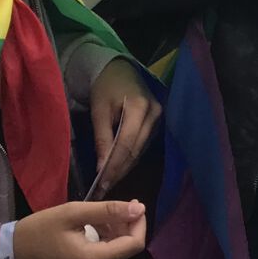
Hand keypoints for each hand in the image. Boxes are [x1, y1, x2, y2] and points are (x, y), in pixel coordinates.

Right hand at [12, 200, 147, 258]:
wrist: (6, 257)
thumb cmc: (37, 231)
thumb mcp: (72, 213)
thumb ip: (107, 211)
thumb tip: (139, 208)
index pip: (134, 245)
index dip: (138, 223)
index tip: (133, 204)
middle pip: (125, 251)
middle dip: (125, 227)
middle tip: (113, 207)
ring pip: (114, 256)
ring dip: (114, 235)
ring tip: (101, 216)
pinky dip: (104, 245)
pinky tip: (94, 230)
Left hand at [88, 60, 160, 189]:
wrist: (119, 70)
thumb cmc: (106, 87)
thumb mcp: (98, 110)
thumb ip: (102, 139)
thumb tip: (102, 168)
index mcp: (138, 107)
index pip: (127, 144)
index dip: (114, 166)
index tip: (102, 184)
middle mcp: (154, 113)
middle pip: (136, 150)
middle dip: (119, 170)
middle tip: (103, 188)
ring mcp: (158, 117)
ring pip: (141, 150)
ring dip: (125, 166)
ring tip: (109, 180)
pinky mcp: (157, 121)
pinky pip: (143, 144)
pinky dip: (130, 156)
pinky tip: (119, 166)